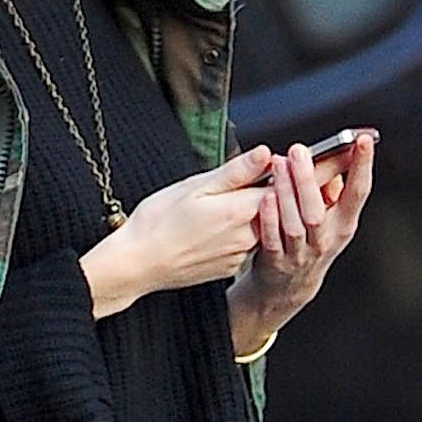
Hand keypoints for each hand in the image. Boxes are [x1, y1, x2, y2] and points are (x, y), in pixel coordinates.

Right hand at [82, 148, 271, 319]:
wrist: (140, 263)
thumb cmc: (159, 222)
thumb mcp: (195, 186)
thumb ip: (236, 171)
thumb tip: (265, 154)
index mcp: (240, 211)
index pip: (281, 188)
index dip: (281, 171)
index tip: (276, 161)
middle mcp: (247, 237)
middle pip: (274, 208)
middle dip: (269, 190)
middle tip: (251, 177)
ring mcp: (240, 255)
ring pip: (260, 226)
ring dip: (252, 212)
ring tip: (225, 203)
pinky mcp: (231, 268)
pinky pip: (245, 244)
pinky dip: (239, 232)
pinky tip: (216, 226)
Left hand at [225, 129, 375, 356]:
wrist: (288, 287)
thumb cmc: (311, 243)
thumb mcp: (331, 218)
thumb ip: (333, 188)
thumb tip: (339, 156)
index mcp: (344, 224)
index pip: (359, 192)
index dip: (363, 166)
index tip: (364, 141)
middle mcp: (326, 240)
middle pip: (319, 210)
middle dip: (309, 178)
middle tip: (299, 151)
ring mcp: (301, 252)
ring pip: (296, 224)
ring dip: (287, 193)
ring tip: (278, 165)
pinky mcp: (277, 260)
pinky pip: (273, 238)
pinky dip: (270, 218)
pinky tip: (266, 197)